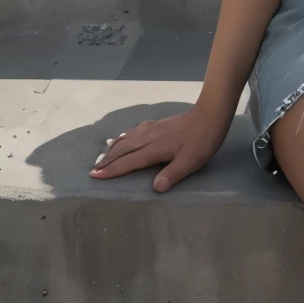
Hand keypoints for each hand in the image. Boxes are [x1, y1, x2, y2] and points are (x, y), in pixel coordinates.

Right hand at [88, 101, 233, 193]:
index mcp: (154, 149)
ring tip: (102, 155)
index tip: (94, 175)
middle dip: (107, 160)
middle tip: (92, 169)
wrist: (211, 114)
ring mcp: (153, 128)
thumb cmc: (202, 140)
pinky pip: (134, 131)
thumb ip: (172, 174)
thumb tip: (155, 188)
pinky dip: (124, 136)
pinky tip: (123, 137)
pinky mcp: (158, 124)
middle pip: (123, 149)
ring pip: (127, 138)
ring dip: (113, 148)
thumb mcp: (190, 162)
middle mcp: (149, 137)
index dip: (112, 170)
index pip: (128, 162)